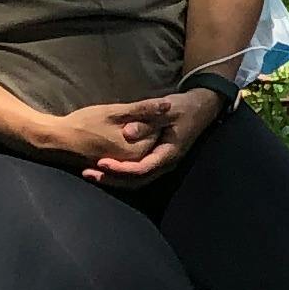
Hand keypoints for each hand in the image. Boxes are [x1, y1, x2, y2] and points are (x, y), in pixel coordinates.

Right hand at [36, 99, 167, 173]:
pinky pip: (131, 156)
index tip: (143, 107)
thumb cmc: (84, 123)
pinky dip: (132, 145)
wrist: (56, 141)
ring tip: (125, 121)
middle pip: (152, 141)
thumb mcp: (114, 112)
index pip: (159, 131)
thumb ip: (143, 110)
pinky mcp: (116, 168)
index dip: (154, 116)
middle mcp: (135, 163)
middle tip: (132, 114)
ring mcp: (125, 168)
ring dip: (141, 135)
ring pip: (143, 149)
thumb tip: (169, 105)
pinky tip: (123, 132)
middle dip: (149, 126)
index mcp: (138, 151)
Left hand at [80, 86, 224, 188]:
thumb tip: (127, 133)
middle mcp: (165, 163)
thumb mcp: (167, 110)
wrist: (200, 108)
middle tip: (88, 173)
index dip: (121, 168)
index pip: (142, 169)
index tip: (101, 162)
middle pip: (136, 181)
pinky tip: (104, 167)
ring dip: (113, 179)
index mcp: (169, 153)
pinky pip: (136, 173)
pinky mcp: (155, 159)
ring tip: (91, 173)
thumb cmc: (183, 108)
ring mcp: (161, 163)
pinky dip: (120, 173)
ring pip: (135, 180)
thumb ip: (148, 121)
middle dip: (112, 179)